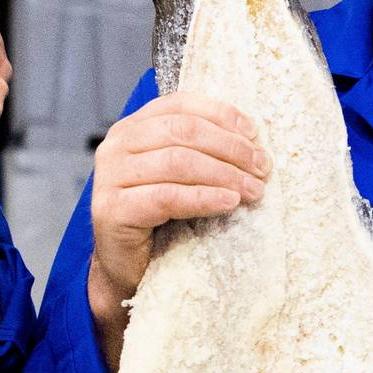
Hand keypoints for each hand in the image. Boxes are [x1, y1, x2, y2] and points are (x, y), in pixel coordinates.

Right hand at [85, 93, 269, 355]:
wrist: (127, 267)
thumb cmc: (161, 219)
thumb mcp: (181, 175)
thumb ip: (201, 150)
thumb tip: (253, 140)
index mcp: (133, 127)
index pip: (181, 105)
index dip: (222, 115)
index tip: (255, 135)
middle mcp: (116, 145)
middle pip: (182, 131)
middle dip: (230, 148)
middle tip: (262, 168)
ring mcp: (109, 176)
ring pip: (177, 162)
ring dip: (224, 174)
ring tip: (254, 189)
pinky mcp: (111, 209)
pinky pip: (167, 197)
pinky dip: (204, 198)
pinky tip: (230, 202)